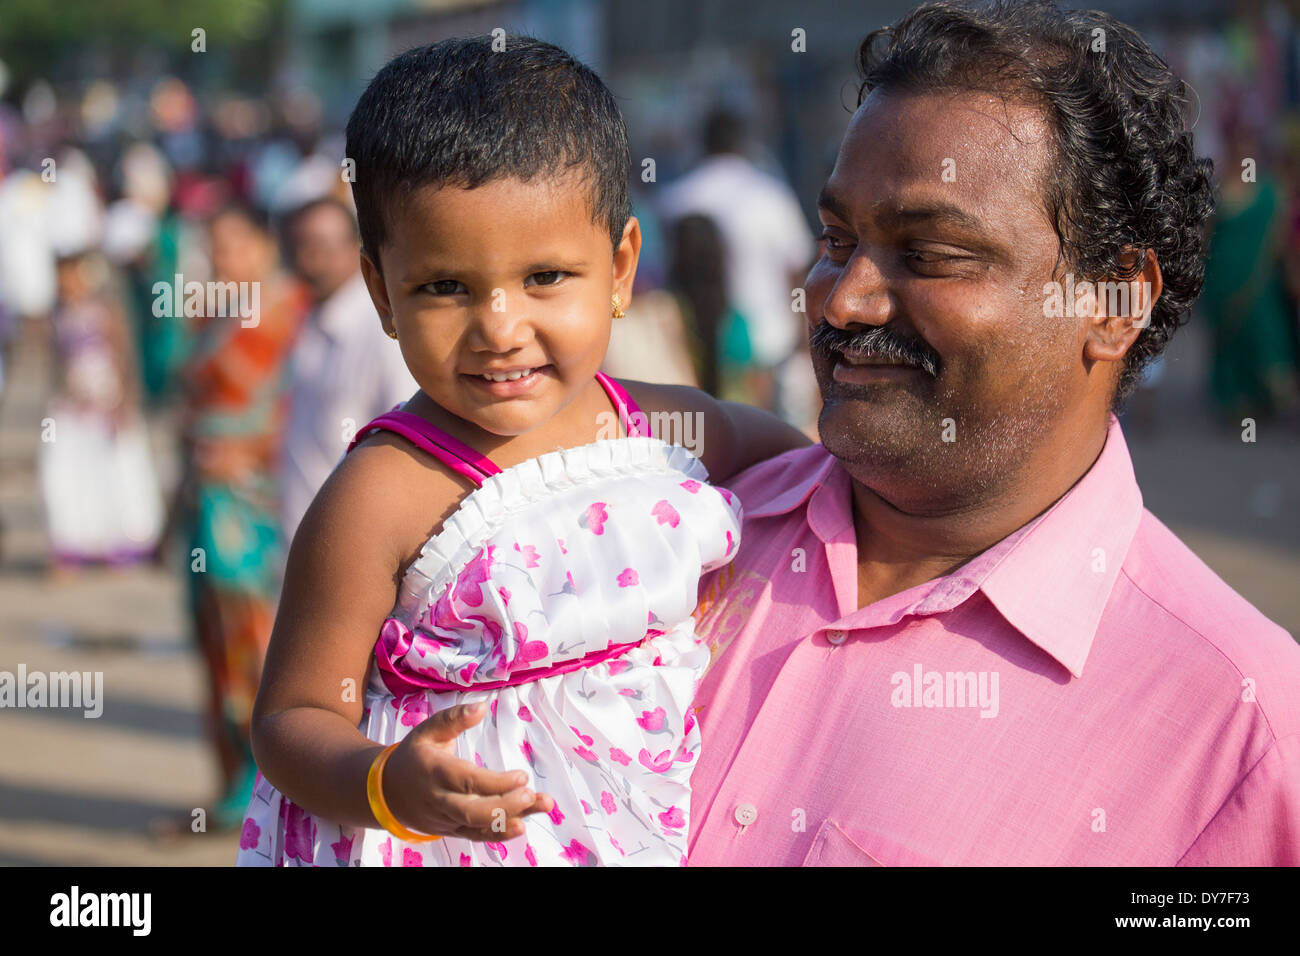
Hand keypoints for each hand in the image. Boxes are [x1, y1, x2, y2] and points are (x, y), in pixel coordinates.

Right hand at [381, 702, 553, 840]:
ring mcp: (445, 819)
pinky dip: (499, 834)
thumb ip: (454, 718)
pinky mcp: (450, 830)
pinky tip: (522, 825)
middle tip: (532, 795)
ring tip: (542, 807)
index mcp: (434, 771)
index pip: (467, 781)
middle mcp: (439, 800)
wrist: (386, 791)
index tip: (522, 776)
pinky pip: (475, 836)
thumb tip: (482, 706)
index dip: (496, 782)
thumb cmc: (413, 756)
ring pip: (478, 826)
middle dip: (506, 806)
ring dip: (512, 820)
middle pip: (473, 811)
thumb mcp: (427, 730)